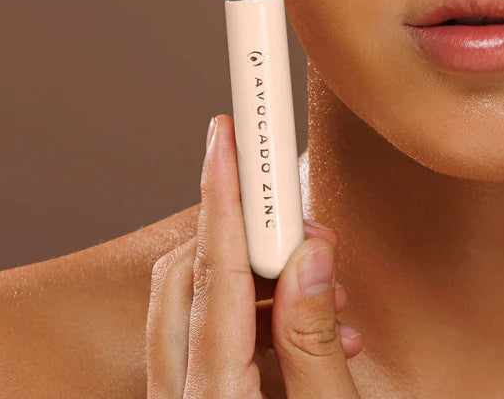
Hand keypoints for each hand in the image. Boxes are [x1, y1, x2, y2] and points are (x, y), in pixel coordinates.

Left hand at [146, 113, 364, 397]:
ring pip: (193, 303)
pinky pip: (203, 339)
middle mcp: (177, 398)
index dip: (225, 192)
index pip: (214, 272)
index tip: (229, 131)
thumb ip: (313, 339)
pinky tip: (304, 327)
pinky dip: (251, 316)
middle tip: (308, 229)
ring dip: (256, 278)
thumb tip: (309, 253)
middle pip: (189, 275)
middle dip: (247, 232)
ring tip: (326, 292)